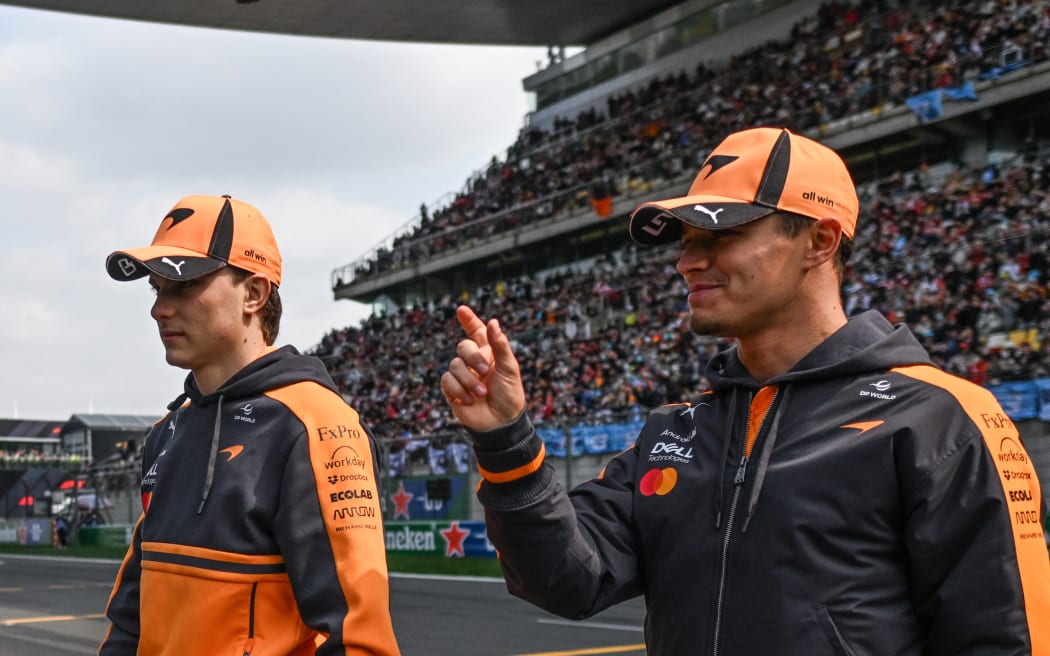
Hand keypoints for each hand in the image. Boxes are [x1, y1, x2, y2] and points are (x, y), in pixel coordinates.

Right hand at [441, 305, 525, 431]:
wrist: (501, 423)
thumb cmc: (510, 395)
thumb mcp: (509, 368)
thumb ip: (500, 345)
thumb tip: (493, 321)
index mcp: (490, 353)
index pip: (477, 332)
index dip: (470, 320)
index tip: (461, 310)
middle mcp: (474, 362)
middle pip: (463, 346)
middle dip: (472, 358)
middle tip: (485, 372)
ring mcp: (462, 376)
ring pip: (454, 365)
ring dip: (468, 380)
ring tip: (482, 394)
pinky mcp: (452, 390)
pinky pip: (447, 381)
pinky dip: (459, 390)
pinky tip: (469, 401)